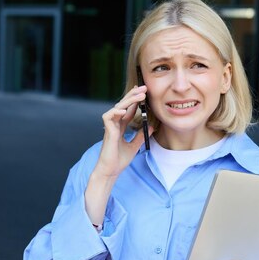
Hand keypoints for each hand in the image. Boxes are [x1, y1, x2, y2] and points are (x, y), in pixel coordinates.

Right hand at [84, 86, 153, 224]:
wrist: (111, 171)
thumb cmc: (119, 160)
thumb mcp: (134, 146)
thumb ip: (140, 136)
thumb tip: (151, 126)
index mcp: (120, 127)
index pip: (128, 109)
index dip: (135, 100)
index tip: (144, 92)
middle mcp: (114, 124)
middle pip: (123, 105)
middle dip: (133, 95)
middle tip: (144, 88)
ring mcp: (110, 127)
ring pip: (117, 107)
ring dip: (128, 100)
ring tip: (139, 96)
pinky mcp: (107, 132)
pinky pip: (108, 117)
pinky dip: (116, 112)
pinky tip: (125, 110)